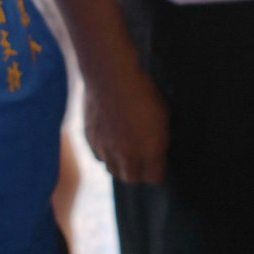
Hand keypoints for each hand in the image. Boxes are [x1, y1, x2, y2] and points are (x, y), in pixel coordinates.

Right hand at [84, 65, 169, 183]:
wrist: (110, 75)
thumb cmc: (142, 91)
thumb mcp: (163, 115)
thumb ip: (159, 141)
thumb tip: (157, 153)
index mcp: (149, 150)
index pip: (154, 178)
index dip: (158, 171)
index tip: (159, 164)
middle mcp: (126, 155)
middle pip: (131, 178)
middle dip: (139, 172)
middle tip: (143, 160)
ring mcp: (106, 149)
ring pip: (113, 169)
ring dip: (120, 164)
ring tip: (126, 150)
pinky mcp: (90, 140)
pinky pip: (99, 156)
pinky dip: (105, 152)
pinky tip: (111, 140)